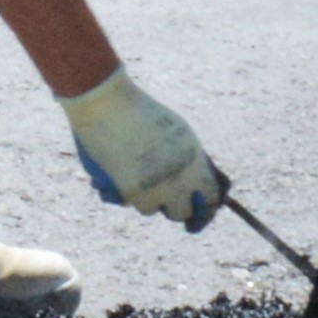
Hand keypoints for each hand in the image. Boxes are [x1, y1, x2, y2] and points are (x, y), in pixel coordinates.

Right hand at [61, 68, 229, 229]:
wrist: (106, 103)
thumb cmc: (140, 112)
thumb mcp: (175, 133)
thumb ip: (188, 160)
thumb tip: (197, 188)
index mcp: (196, 162)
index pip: (211, 199)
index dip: (204, 211)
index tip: (195, 215)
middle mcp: (179, 180)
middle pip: (181, 212)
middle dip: (172, 206)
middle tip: (163, 198)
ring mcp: (153, 189)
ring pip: (150, 209)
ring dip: (143, 197)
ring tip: (132, 171)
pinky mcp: (129, 192)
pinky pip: (124, 203)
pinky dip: (117, 193)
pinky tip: (110, 174)